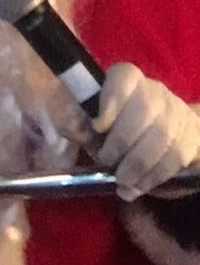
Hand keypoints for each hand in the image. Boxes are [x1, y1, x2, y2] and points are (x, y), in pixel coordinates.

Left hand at [92, 63, 199, 200]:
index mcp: (127, 79)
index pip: (124, 77)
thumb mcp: (93, 120)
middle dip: (122, 142)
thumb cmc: (118, 125)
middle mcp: (154, 91)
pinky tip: (139, 187)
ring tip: (122, 182)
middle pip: (144, 109)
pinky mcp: (192, 135)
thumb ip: (80, 124)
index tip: (98, 126)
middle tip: (107, 163)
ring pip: (162, 135)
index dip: (111, 100)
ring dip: (138, 165)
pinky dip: (154, 175)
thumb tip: (76, 130)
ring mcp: (176, 112)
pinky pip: (175, 156)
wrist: (163, 129)